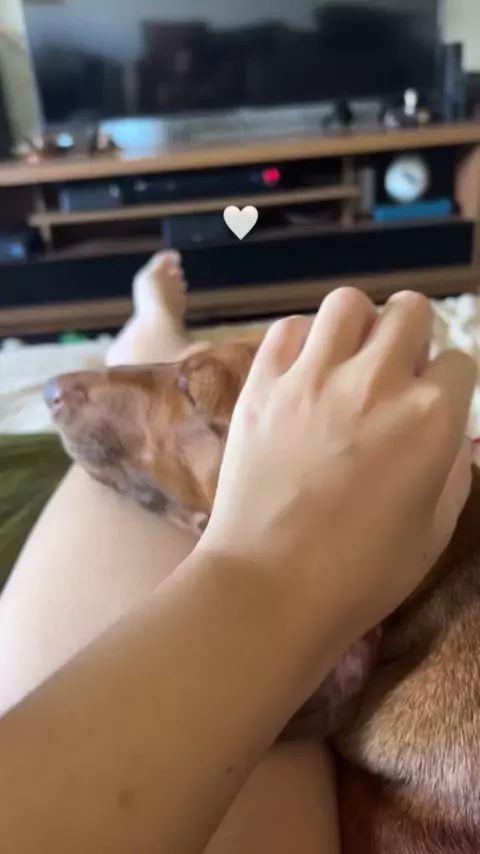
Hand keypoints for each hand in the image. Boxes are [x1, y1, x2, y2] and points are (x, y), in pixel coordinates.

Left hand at [202, 289, 475, 657]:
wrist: (269, 588)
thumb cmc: (362, 574)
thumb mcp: (436, 528)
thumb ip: (453, 465)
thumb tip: (449, 432)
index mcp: (431, 416)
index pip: (458, 360)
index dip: (448, 384)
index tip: (430, 406)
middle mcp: (377, 381)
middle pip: (410, 310)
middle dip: (411, 337)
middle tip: (393, 375)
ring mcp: (313, 377)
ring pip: (347, 303)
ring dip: (358, 327)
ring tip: (347, 362)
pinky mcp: (262, 385)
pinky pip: (288, 328)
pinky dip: (302, 342)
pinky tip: (303, 373)